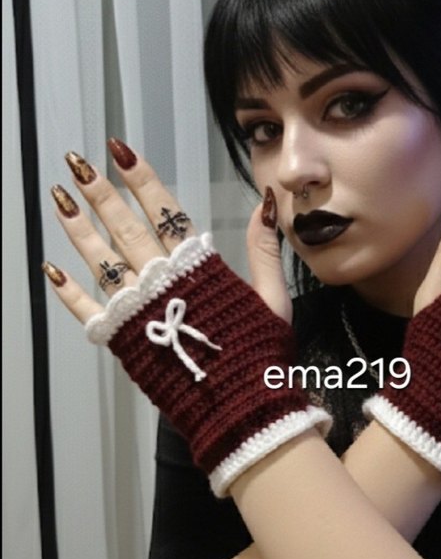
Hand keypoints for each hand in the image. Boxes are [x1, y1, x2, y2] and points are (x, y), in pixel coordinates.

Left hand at [44, 141, 329, 493]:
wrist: (240, 407)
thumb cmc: (260, 354)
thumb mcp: (273, 299)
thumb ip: (264, 250)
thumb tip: (266, 203)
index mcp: (199, 268)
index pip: (165, 211)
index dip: (141, 180)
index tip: (120, 150)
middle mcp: (163, 282)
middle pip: (125, 227)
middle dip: (99, 192)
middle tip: (76, 162)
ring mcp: (139, 310)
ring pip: (102, 260)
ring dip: (79, 229)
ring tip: (58, 199)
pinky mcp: (123, 340)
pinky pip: (89, 310)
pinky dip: (68, 291)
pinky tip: (50, 268)